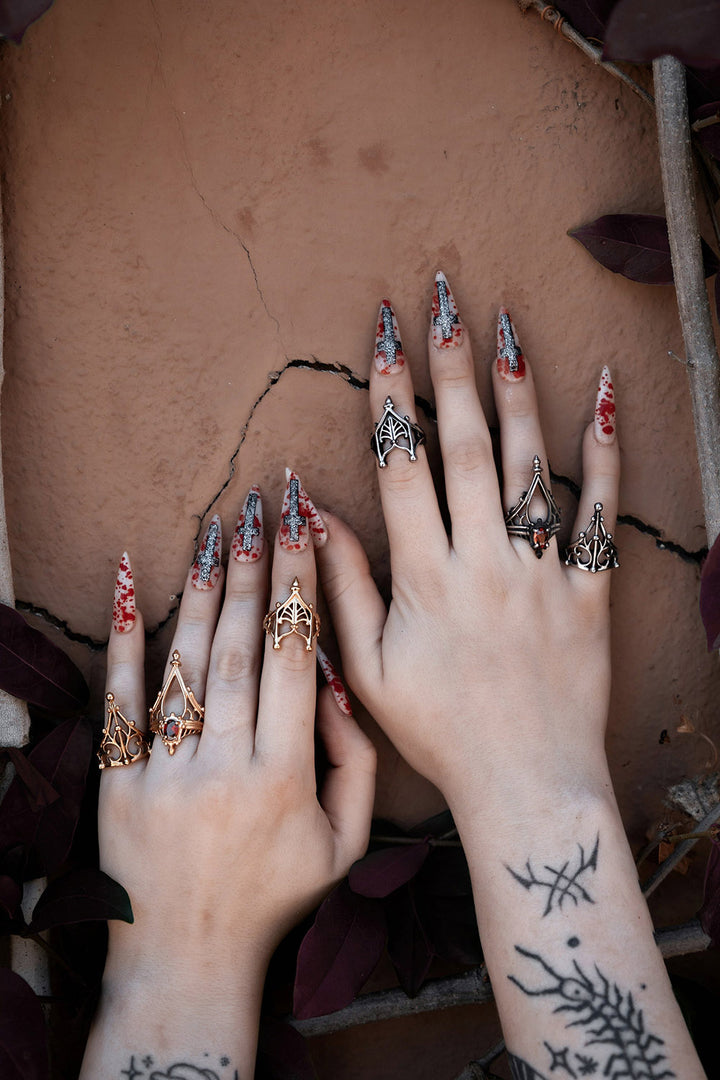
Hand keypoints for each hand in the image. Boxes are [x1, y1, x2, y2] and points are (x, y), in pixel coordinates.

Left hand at [84, 479, 375, 1077]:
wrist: (187, 957)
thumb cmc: (274, 898)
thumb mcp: (344, 845)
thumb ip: (356, 764)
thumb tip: (341, 686)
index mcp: (286, 775)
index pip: (298, 657)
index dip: (301, 585)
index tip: (305, 528)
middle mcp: (225, 765)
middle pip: (243, 645)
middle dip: (256, 567)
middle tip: (262, 504)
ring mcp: (165, 773)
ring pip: (188, 661)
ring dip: (205, 587)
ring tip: (217, 527)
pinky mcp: (118, 782)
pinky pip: (121, 700)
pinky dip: (126, 638)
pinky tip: (132, 581)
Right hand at [317, 279, 619, 816]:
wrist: (526, 783)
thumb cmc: (440, 733)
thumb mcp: (369, 671)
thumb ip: (342, 588)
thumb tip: (315, 514)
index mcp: (425, 578)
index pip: (403, 468)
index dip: (391, 398)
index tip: (384, 339)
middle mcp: (484, 562)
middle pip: (468, 448)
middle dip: (452, 370)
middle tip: (446, 302)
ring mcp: (541, 573)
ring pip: (530, 467)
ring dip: (517, 393)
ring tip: (507, 330)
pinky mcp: (589, 591)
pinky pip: (600, 515)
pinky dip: (604, 456)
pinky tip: (603, 399)